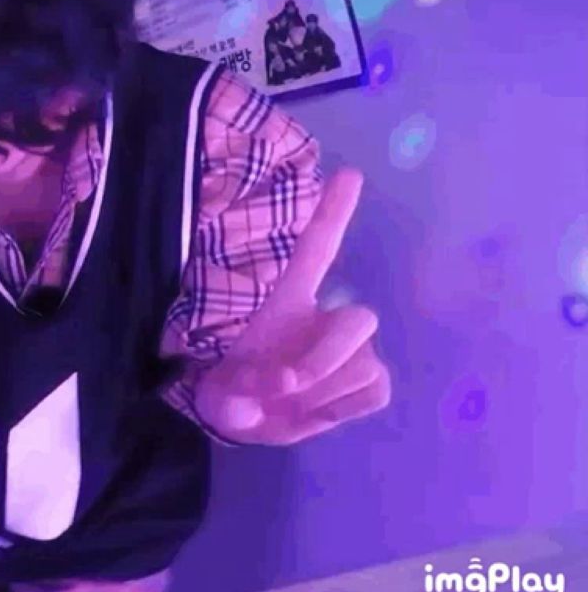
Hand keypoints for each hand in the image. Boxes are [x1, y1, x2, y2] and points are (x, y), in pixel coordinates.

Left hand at [195, 169, 390, 444]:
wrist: (243, 417)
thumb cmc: (229, 382)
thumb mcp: (217, 388)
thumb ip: (234, 394)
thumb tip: (267, 396)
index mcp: (284, 297)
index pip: (316, 248)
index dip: (333, 213)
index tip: (350, 174)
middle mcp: (321, 316)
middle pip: (358, 318)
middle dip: (325, 357)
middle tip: (283, 382)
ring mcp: (345, 349)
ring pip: (366, 360)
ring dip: (325, 388)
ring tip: (285, 398)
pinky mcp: (362, 381)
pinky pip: (375, 387)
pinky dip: (343, 404)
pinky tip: (315, 407)